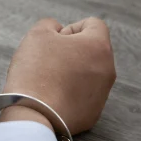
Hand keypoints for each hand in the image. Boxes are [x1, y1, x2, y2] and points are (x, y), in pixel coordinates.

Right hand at [0, 17, 116, 134]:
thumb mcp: (37, 35)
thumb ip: (50, 25)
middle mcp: (107, 70)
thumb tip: (57, 31)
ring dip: (69, 74)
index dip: (70, 29)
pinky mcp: (92, 115)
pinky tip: (50, 99)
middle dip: (70, 53)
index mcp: (98, 46)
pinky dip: (67, 96)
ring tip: (46, 83)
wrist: (33, 115)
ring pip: (87, 76)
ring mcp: (102, 95)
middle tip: (46, 62)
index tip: (53, 42)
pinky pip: (81, 98)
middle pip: (90, 52)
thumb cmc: (35, 72)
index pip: (92, 25)